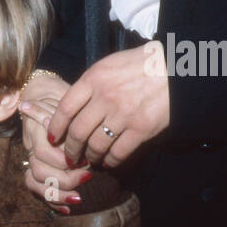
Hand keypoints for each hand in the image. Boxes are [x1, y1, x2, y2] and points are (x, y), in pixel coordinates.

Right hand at [17, 71, 89, 209]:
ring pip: (36, 184)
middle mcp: (31, 149)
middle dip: (64, 179)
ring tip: (78, 198)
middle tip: (87, 177)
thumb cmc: (61, 101)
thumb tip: (27, 108)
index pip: (42, 153)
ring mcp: (33, 161)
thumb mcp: (58, 102)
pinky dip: (53, 202)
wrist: (50, 101)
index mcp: (36, 132)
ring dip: (57, 195)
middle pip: (39, 172)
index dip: (61, 160)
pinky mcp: (41, 172)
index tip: (84, 161)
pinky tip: (68, 208)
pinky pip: (40, 191)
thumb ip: (47, 110)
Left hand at [41, 43, 169, 169]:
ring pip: (96, 145)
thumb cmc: (140, 64)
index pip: (65, 108)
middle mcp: (105, 97)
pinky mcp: (141, 129)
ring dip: (90, 156)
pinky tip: (109, 161)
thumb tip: (74, 106)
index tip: (52, 138)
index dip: (55, 127)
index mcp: (94, 78)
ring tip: (90, 159)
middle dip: (70, 149)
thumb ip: (91, 84)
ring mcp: (123, 114)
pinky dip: (111, 161)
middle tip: (70, 157)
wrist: (174, 67)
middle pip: (77, 131)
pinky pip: (119, 152)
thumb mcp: (109, 65)